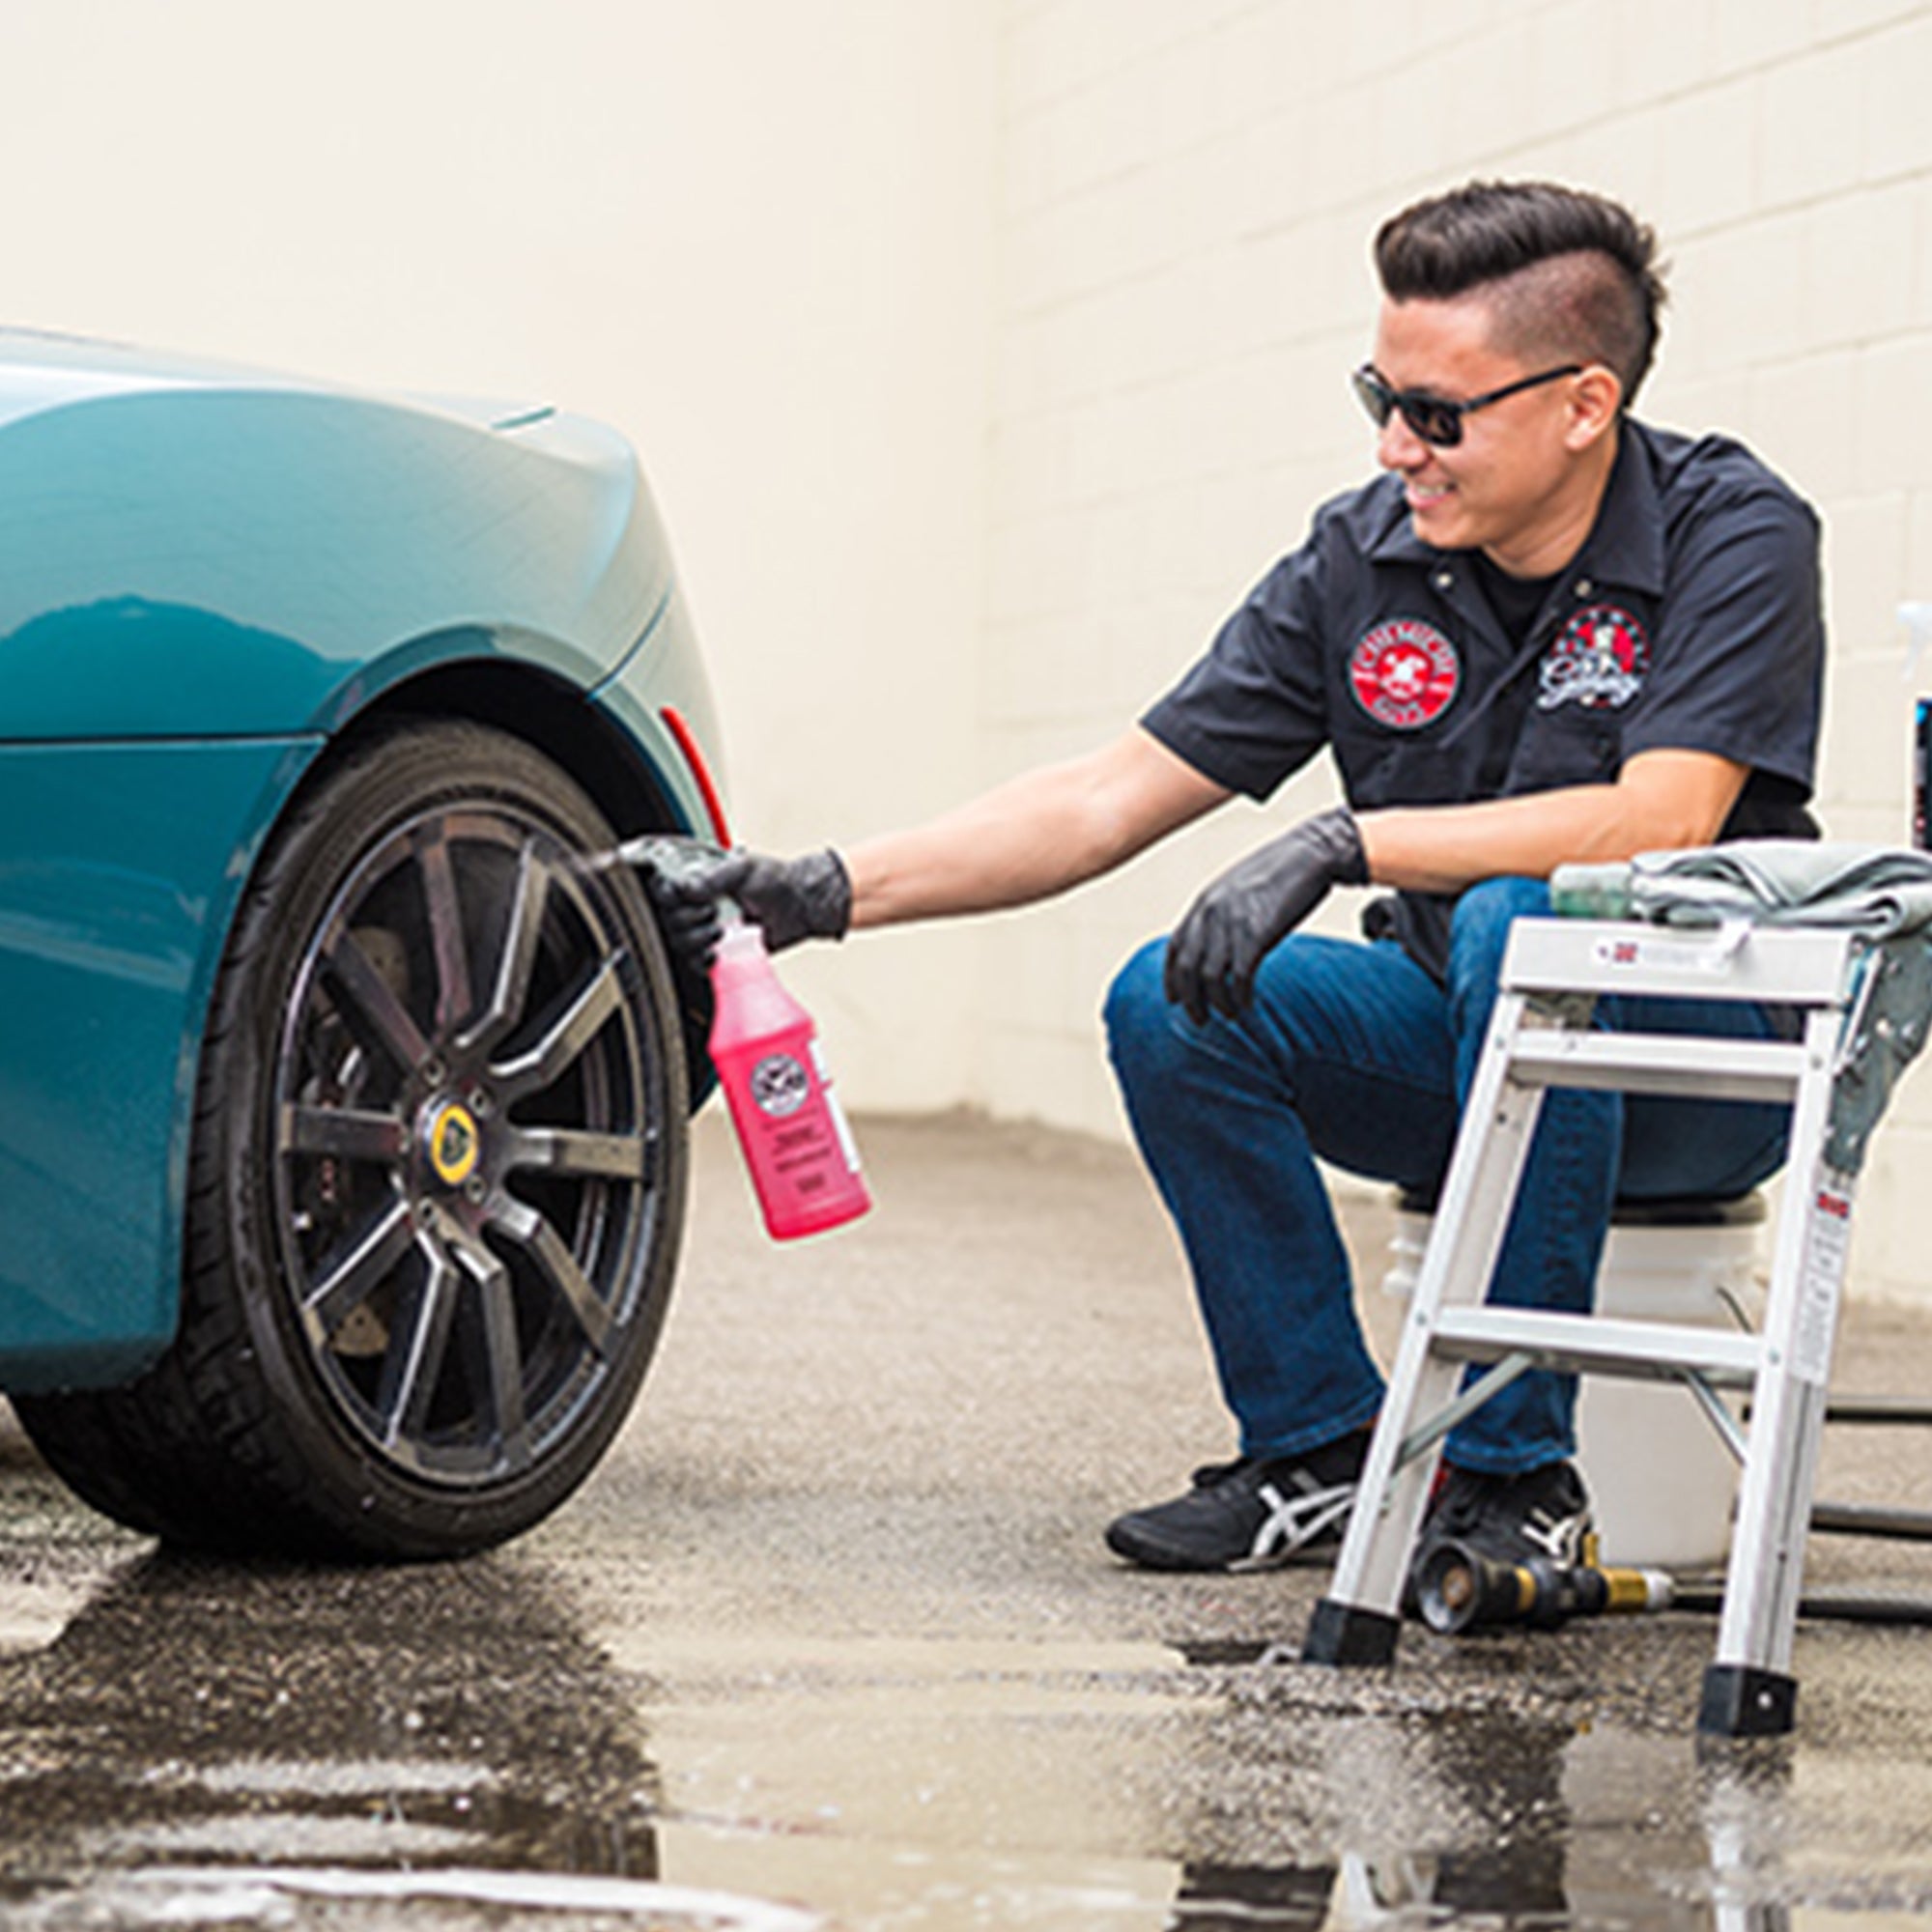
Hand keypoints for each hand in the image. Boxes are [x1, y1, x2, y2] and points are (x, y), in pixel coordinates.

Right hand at [643, 846, 851, 963]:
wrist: (802, 907)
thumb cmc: (775, 880)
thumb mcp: (744, 869)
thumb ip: (713, 877)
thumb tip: (683, 887)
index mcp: (698, 880)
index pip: (662, 889)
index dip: (668, 896)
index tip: (683, 897)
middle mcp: (697, 904)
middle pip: (667, 919)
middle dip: (687, 919)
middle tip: (712, 913)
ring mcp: (705, 929)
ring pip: (679, 941)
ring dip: (697, 939)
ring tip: (721, 930)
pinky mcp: (717, 951)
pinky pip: (695, 962)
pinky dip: (703, 960)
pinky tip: (717, 953)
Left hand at [1163, 808, 1366, 1023]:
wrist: (1311, 853)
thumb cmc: (1280, 871)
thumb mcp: (1238, 888)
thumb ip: (1222, 913)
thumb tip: (1218, 941)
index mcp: (1204, 901)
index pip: (1175, 947)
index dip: (1171, 978)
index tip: (1173, 999)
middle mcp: (1211, 912)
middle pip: (1187, 968)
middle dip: (1190, 1000)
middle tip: (1200, 1020)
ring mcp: (1232, 922)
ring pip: (1210, 977)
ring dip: (1218, 1003)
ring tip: (1230, 1015)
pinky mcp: (1256, 932)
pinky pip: (1239, 975)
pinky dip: (1241, 995)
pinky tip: (1248, 1004)